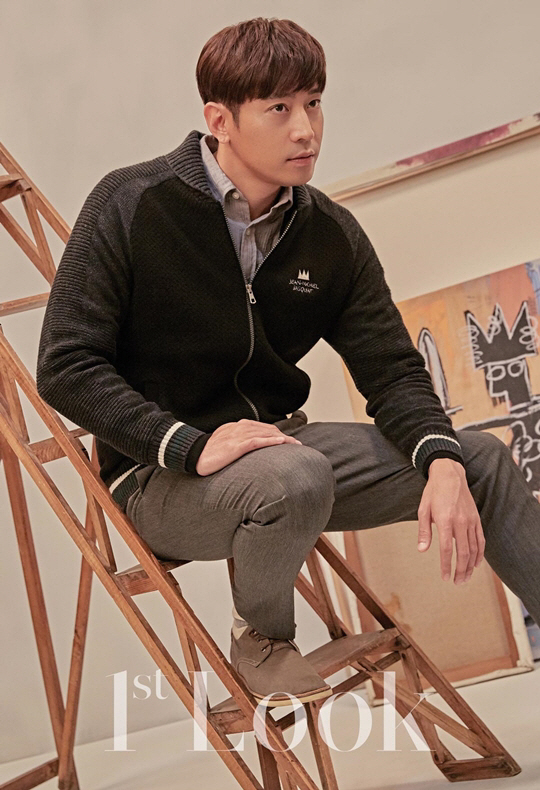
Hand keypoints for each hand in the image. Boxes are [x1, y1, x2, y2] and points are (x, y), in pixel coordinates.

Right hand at [196, 418, 301, 475]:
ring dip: (283, 439)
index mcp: (237, 426)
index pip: (262, 427)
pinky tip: (282, 442)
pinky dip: (271, 441)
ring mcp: (238, 436)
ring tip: (295, 445)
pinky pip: (257, 441)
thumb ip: (238, 441)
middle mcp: (240, 427)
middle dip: (284, 436)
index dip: (277, 433)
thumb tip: (249, 448)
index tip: (288, 441)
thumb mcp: (225, 442)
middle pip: (268, 429)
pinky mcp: (236, 446)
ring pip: (266, 434)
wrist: (194, 455)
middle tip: (297, 445)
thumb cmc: (208, 452)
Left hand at [417, 458, 484, 583]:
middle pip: (464, 553)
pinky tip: (476, 563)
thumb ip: (424, 531)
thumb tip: (422, 550)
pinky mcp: (476, 518)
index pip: (447, 549)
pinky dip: (480, 553)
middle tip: (457, 582)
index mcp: (445, 520)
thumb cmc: (433, 492)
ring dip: (471, 566)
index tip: (445, 577)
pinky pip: (480, 539)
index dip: (447, 566)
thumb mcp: (423, 510)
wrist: (450, 474)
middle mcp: (460, 522)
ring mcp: (471, 520)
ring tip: (466, 578)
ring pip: (474, 548)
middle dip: (461, 570)